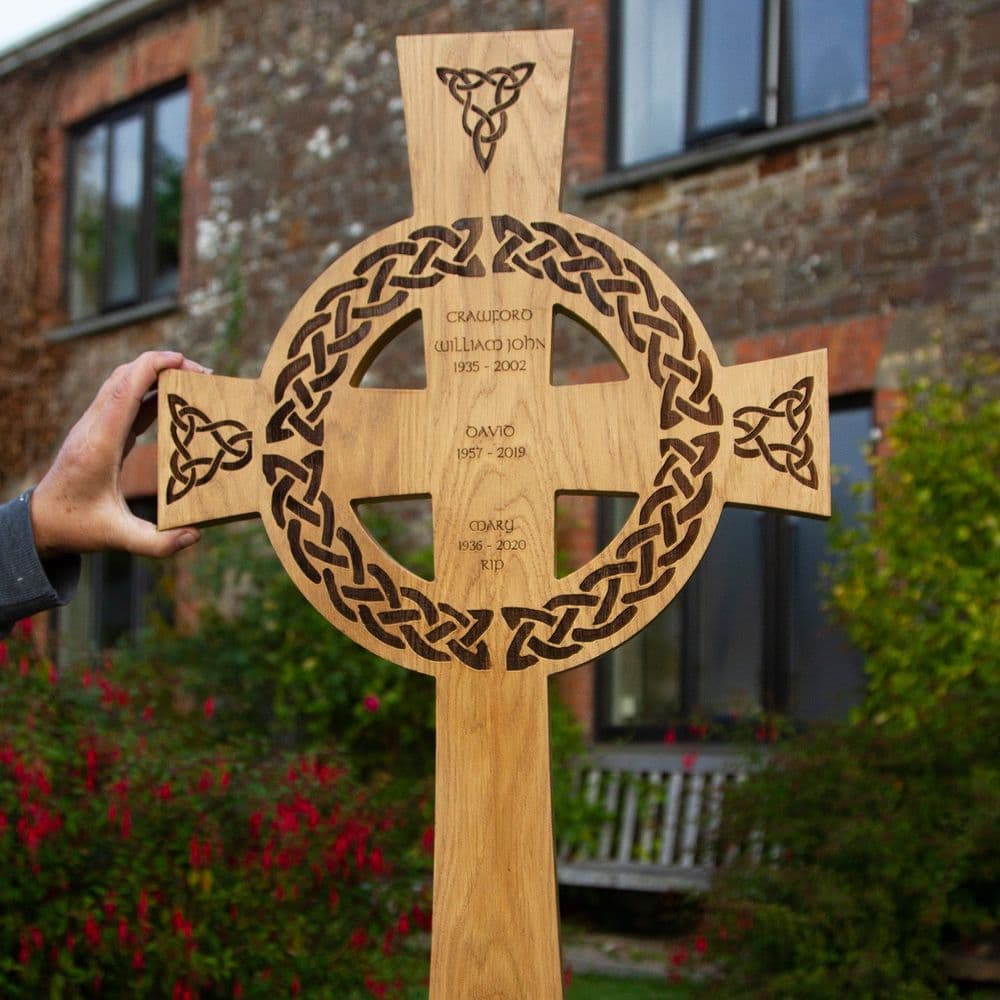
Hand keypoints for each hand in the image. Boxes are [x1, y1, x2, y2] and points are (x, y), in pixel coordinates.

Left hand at [30, 351, 209, 558]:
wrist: (42, 522)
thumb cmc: (78, 527)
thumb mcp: (118, 538)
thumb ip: (157, 543)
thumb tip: (195, 535)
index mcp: (100, 444)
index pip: (124, 390)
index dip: (153, 367)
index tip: (184, 362)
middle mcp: (94, 427)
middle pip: (125, 376)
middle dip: (163, 365)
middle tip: (201, 375)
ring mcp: (94, 426)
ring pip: (122, 383)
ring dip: (155, 375)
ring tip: (192, 382)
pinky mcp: (99, 432)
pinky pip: (124, 400)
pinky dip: (149, 392)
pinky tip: (173, 401)